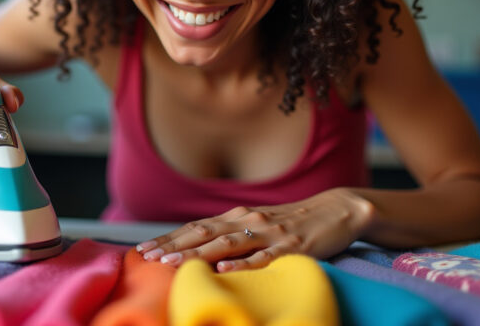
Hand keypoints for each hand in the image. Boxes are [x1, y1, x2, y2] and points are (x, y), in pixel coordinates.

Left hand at [136, 188, 374, 271]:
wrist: (336, 210)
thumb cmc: (292, 221)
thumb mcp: (257, 223)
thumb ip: (231, 233)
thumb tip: (198, 247)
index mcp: (238, 216)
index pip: (195, 227)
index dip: (169, 238)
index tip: (143, 250)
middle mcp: (248, 220)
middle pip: (203, 233)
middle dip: (173, 246)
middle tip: (148, 258)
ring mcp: (269, 233)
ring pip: (227, 244)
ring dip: (197, 254)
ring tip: (173, 264)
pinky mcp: (292, 247)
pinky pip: (264, 257)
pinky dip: (242, 263)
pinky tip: (224, 268)